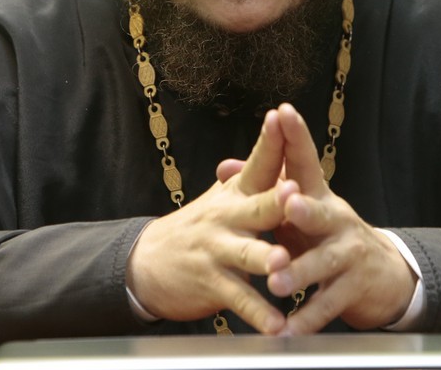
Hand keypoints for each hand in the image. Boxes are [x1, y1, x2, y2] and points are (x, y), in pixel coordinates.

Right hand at [126, 113, 293, 333]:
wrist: (145, 262)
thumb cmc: (197, 227)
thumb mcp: (222, 197)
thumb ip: (252, 173)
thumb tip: (278, 136)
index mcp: (235, 194)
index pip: (257, 162)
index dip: (270, 139)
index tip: (282, 115)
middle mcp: (227, 218)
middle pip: (257, 206)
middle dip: (276, 199)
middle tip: (294, 191)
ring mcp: (218, 251)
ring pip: (247, 254)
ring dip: (266, 259)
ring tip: (283, 265)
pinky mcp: (212, 284)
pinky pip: (239, 300)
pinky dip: (259, 314)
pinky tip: (277, 326)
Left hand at [262, 104, 417, 333]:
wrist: (381, 275)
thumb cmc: (325, 234)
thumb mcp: (299, 209)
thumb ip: (263, 187)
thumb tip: (224, 165)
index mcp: (319, 196)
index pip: (305, 161)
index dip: (295, 136)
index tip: (283, 112)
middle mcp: (337, 220)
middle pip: (321, 211)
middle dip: (305, 208)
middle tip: (288, 203)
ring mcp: (348, 254)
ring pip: (323, 263)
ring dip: (300, 273)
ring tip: (277, 283)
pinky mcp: (353, 289)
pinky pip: (327, 305)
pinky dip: (307, 319)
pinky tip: (289, 330)